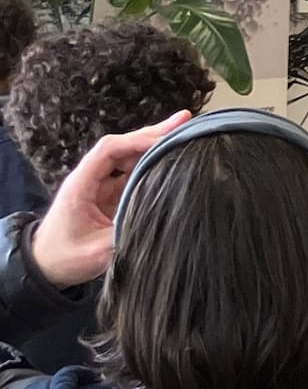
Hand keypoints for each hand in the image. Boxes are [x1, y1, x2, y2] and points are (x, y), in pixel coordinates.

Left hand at [30, 112, 190, 288]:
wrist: (43, 267)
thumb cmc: (64, 258)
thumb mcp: (96, 251)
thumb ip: (127, 231)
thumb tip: (161, 220)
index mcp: (80, 185)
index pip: (109, 151)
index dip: (138, 140)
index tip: (167, 136)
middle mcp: (90, 179)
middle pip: (121, 146)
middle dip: (151, 134)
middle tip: (183, 121)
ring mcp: (99, 185)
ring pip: (127, 157)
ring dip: (153, 146)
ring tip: (183, 136)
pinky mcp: (108, 194)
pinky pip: (130, 172)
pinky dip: (150, 163)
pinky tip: (170, 159)